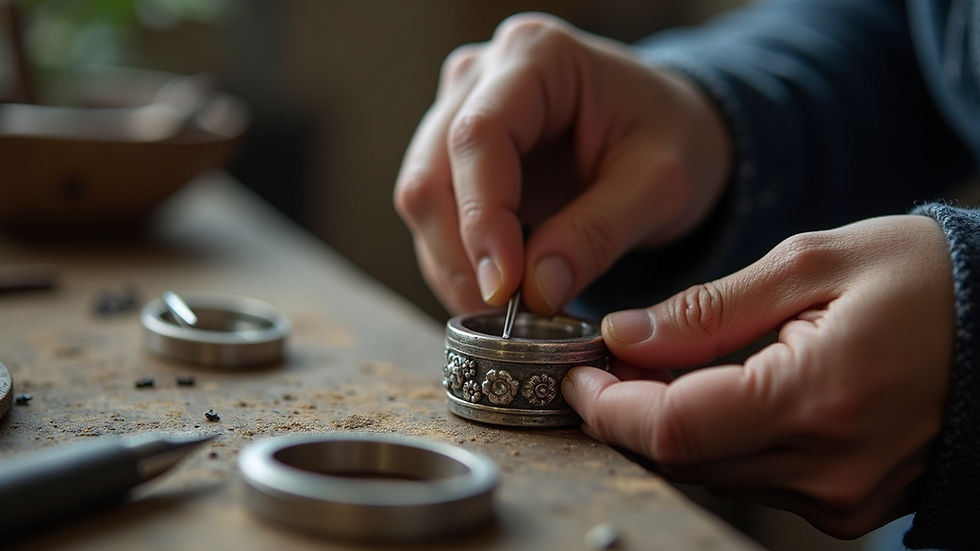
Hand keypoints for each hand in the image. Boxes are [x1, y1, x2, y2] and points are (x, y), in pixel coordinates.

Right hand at [394, 13, 730, 314]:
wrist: (668, 130)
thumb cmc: (672, 138)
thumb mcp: (660, 186)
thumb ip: (598, 234)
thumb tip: (536, 292)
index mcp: (537, 56)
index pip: (479, 136)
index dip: (481, 219)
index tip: (503, 289)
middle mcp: (482, 75)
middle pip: (432, 172)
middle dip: (461, 254)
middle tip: (503, 318)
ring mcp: (459, 112)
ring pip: (422, 199)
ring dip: (454, 266)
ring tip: (505, 315)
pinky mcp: (455, 156)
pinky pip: (435, 216)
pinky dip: (458, 263)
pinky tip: (497, 294)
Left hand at [562, 215, 954, 538]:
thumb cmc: (926, 279)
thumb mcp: (811, 264)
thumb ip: (708, 310)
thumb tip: (624, 335)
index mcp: (818, 396)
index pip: (673, 428)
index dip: (609, 404)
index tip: (577, 371)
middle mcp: (829, 466)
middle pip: (682, 459)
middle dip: (626, 413)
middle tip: (605, 362)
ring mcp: (841, 495)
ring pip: (710, 473)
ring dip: (666, 427)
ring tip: (654, 370)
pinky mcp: (846, 503)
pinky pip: (750, 478)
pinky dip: (713, 439)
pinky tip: (709, 394)